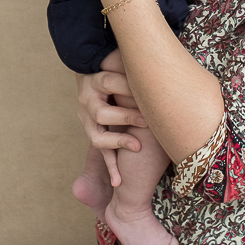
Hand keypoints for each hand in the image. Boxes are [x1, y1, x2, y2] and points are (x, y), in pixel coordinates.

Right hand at [76, 70, 147, 186]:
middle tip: (147, 121)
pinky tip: (119, 182)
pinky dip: (111, 168)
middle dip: (126, 117)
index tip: (148, 92)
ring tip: (137, 146)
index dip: (128, 88)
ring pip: (98, 137)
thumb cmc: (113, 67)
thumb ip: (134, 66)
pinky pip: (101, 153)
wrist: (91, 73)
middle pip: (102, 113)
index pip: (110, 83)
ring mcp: (86, 120)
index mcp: (97, 80)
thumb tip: (158, 65)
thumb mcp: (120, 62)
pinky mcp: (92, 133)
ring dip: (119, 142)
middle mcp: (88, 101)